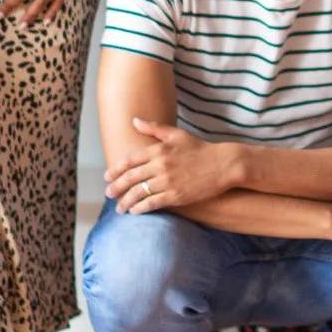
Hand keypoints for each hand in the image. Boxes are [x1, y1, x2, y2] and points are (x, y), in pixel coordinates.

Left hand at [105, 117, 239, 211]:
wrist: (224, 164)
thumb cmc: (200, 149)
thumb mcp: (177, 134)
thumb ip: (154, 128)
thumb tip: (134, 121)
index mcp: (158, 150)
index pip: (129, 160)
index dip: (115, 169)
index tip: (108, 177)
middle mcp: (160, 165)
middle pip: (130, 178)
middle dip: (116, 187)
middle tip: (108, 194)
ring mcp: (168, 181)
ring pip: (139, 193)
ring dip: (126, 201)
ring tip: (119, 208)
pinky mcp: (176, 195)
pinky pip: (152, 203)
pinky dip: (140, 208)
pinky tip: (135, 211)